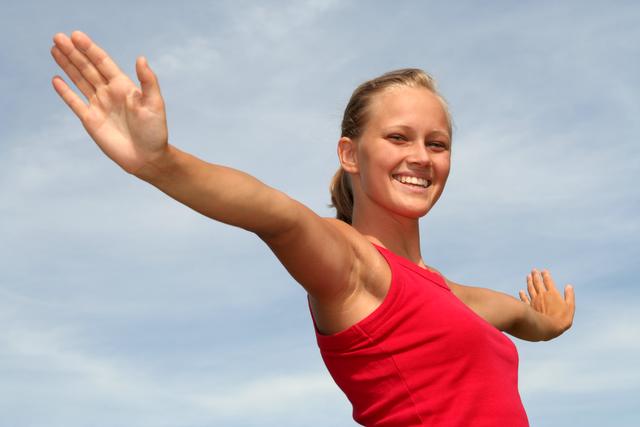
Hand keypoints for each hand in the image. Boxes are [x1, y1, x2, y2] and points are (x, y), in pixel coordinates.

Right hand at [51, 31, 167, 175]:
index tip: (76, 35)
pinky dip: (65, 92)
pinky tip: (56, 79)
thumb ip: (148, 81)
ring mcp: (99, 106)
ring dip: (67, 65)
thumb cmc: (155, 131)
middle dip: (74, 52)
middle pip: (87, 68)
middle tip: (58, 36)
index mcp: (124, 86)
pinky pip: (75, 103)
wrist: (148, 157)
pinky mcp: (91, 121)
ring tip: (54, 49)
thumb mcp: (155, 103)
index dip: (90, 49)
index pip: (103, 62)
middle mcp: (109, 93)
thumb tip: (141, 58)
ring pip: (80, 80)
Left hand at [519, 269, 575, 339]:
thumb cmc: (561, 319)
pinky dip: (522, 294)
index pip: (548, 281)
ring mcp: (534, 301)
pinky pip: (524, 299)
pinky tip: (521, 291)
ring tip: (528, 276)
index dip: (546, 275)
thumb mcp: (570, 307)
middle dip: (536, 276)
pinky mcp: (529, 307)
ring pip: (530, 289)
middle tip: (533, 270)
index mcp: (552, 293)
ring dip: (529, 282)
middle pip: (538, 283)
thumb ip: (569, 296)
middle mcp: (542, 295)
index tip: (543, 271)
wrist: (547, 328)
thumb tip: (569, 286)